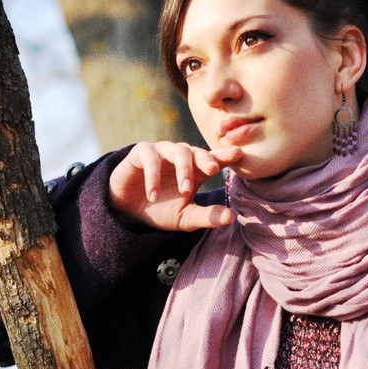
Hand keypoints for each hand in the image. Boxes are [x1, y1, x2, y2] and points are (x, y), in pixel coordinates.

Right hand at [108, 142, 242, 230]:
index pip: (214, 159)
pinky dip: (153, 177)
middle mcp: (181, 157)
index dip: (226, 155)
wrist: (128, 211)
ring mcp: (162, 152)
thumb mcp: (186, 218)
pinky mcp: (141, 152)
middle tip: (212, 170)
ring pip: (178, 151)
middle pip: (197, 151)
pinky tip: (154, 196)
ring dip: (183, 170)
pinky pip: (151, 159)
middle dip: (206, 159)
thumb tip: (231, 217)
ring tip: (185, 192)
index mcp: (197, 170)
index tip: (239, 153)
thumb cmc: (161, 210)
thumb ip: (207, 216)